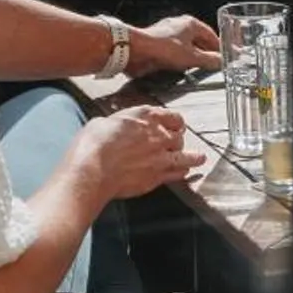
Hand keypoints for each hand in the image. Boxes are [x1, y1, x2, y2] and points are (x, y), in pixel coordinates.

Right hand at [73, 104, 200, 201]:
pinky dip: (183, 173)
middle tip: (177, 143)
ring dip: (193, 157)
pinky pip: (177, 174)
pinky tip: (185, 173)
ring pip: (186, 156)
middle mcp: (158, 134)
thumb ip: (118, 124)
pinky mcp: (157, 177)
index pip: (171, 116)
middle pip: (179, 136)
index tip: (175, 124)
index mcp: (146, 116)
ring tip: (199, 158)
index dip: (174, 121)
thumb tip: (117, 128)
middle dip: (178, 139)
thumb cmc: (92, 144)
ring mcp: (160, 157)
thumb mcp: (103, 122)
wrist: (92, 170)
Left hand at [126, 14, 220, 76]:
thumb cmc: (162, 48)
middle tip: (215, 64)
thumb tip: (222, 61)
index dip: (219, 47)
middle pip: (199, 40)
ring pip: (186, 46)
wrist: (136, 50)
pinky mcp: (158, 44)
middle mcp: (180, 26)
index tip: (226, 56)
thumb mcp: (191, 57)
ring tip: (201, 68)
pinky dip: (181, 60)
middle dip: (207, 52)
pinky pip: (175, 52)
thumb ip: (209, 60)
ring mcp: (168, 35)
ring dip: (193, 57)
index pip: (211, 35)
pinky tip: (183, 69)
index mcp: (191, 24)